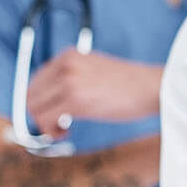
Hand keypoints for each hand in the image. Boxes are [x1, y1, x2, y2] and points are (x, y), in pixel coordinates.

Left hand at [24, 49, 162, 133]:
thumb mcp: (97, 71)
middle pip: (31, 94)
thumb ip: (74, 77)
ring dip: (45, 124)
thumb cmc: (133, 85)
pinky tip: (66, 131)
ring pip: (33, 108)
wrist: (154, 87)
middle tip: (59, 124)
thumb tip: (56, 100)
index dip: (42, 100)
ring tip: (63, 129)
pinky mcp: (75, 99)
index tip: (55, 112)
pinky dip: (51, 130)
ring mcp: (69, 81)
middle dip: (41, 113)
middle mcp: (65, 65)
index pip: (37, 79)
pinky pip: (46, 120)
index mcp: (69, 55)